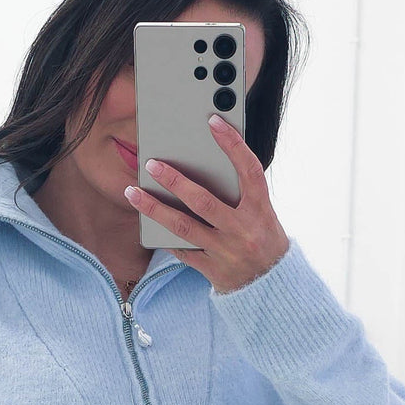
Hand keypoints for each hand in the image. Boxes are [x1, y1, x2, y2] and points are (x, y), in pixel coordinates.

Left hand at [124, 113, 289, 293]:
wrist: (271, 284)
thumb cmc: (263, 239)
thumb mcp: (262, 212)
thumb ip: (241, 191)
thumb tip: (208, 160)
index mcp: (260, 209)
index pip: (248, 170)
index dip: (232, 144)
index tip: (213, 121)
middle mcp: (242, 230)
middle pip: (203, 201)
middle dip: (174, 180)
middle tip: (151, 163)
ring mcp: (225, 251)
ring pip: (183, 227)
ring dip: (154, 208)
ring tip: (132, 192)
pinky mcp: (212, 269)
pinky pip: (182, 250)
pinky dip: (165, 235)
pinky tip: (148, 221)